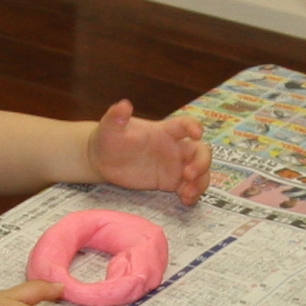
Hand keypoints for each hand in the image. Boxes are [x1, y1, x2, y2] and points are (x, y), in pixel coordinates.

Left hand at [84, 102, 211, 204]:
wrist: (103, 160)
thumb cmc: (109, 139)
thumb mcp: (109, 128)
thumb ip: (117, 117)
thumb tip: (123, 104)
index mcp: (164, 131)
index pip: (184, 125)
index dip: (194, 127)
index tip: (198, 134)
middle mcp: (174, 147)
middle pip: (200, 151)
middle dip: (202, 163)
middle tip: (189, 175)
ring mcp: (174, 166)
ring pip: (200, 172)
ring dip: (200, 182)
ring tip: (187, 194)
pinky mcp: (170, 182)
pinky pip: (188, 188)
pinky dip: (192, 195)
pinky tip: (185, 201)